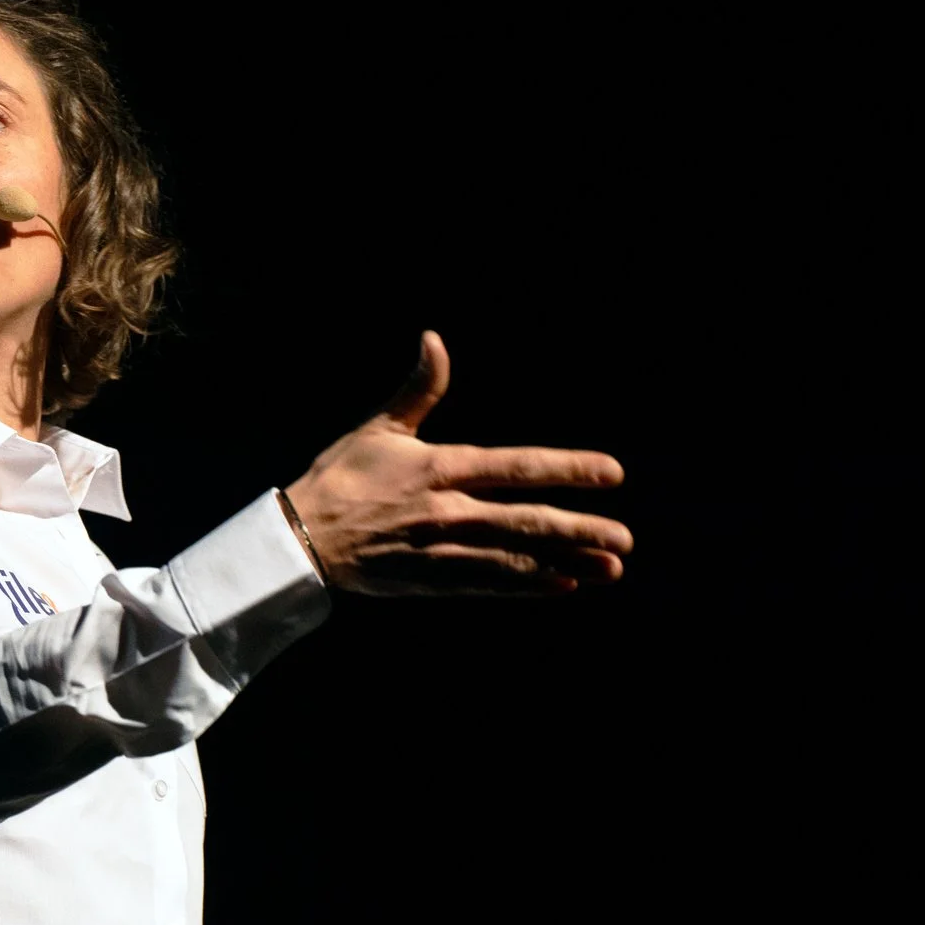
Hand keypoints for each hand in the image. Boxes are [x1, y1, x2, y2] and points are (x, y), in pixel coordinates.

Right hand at [284, 330, 630, 596]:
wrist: (299, 539)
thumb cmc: (341, 477)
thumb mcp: (379, 428)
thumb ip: (419, 388)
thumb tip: (435, 339)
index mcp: (440, 468)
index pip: (516, 466)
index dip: (566, 469)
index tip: (612, 473)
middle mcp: (448, 512)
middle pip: (526, 521)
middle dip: (579, 529)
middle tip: (624, 539)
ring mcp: (443, 551)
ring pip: (516, 558)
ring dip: (566, 561)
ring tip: (611, 567)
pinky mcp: (433, 582)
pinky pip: (490, 585)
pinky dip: (529, 584)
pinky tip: (563, 585)